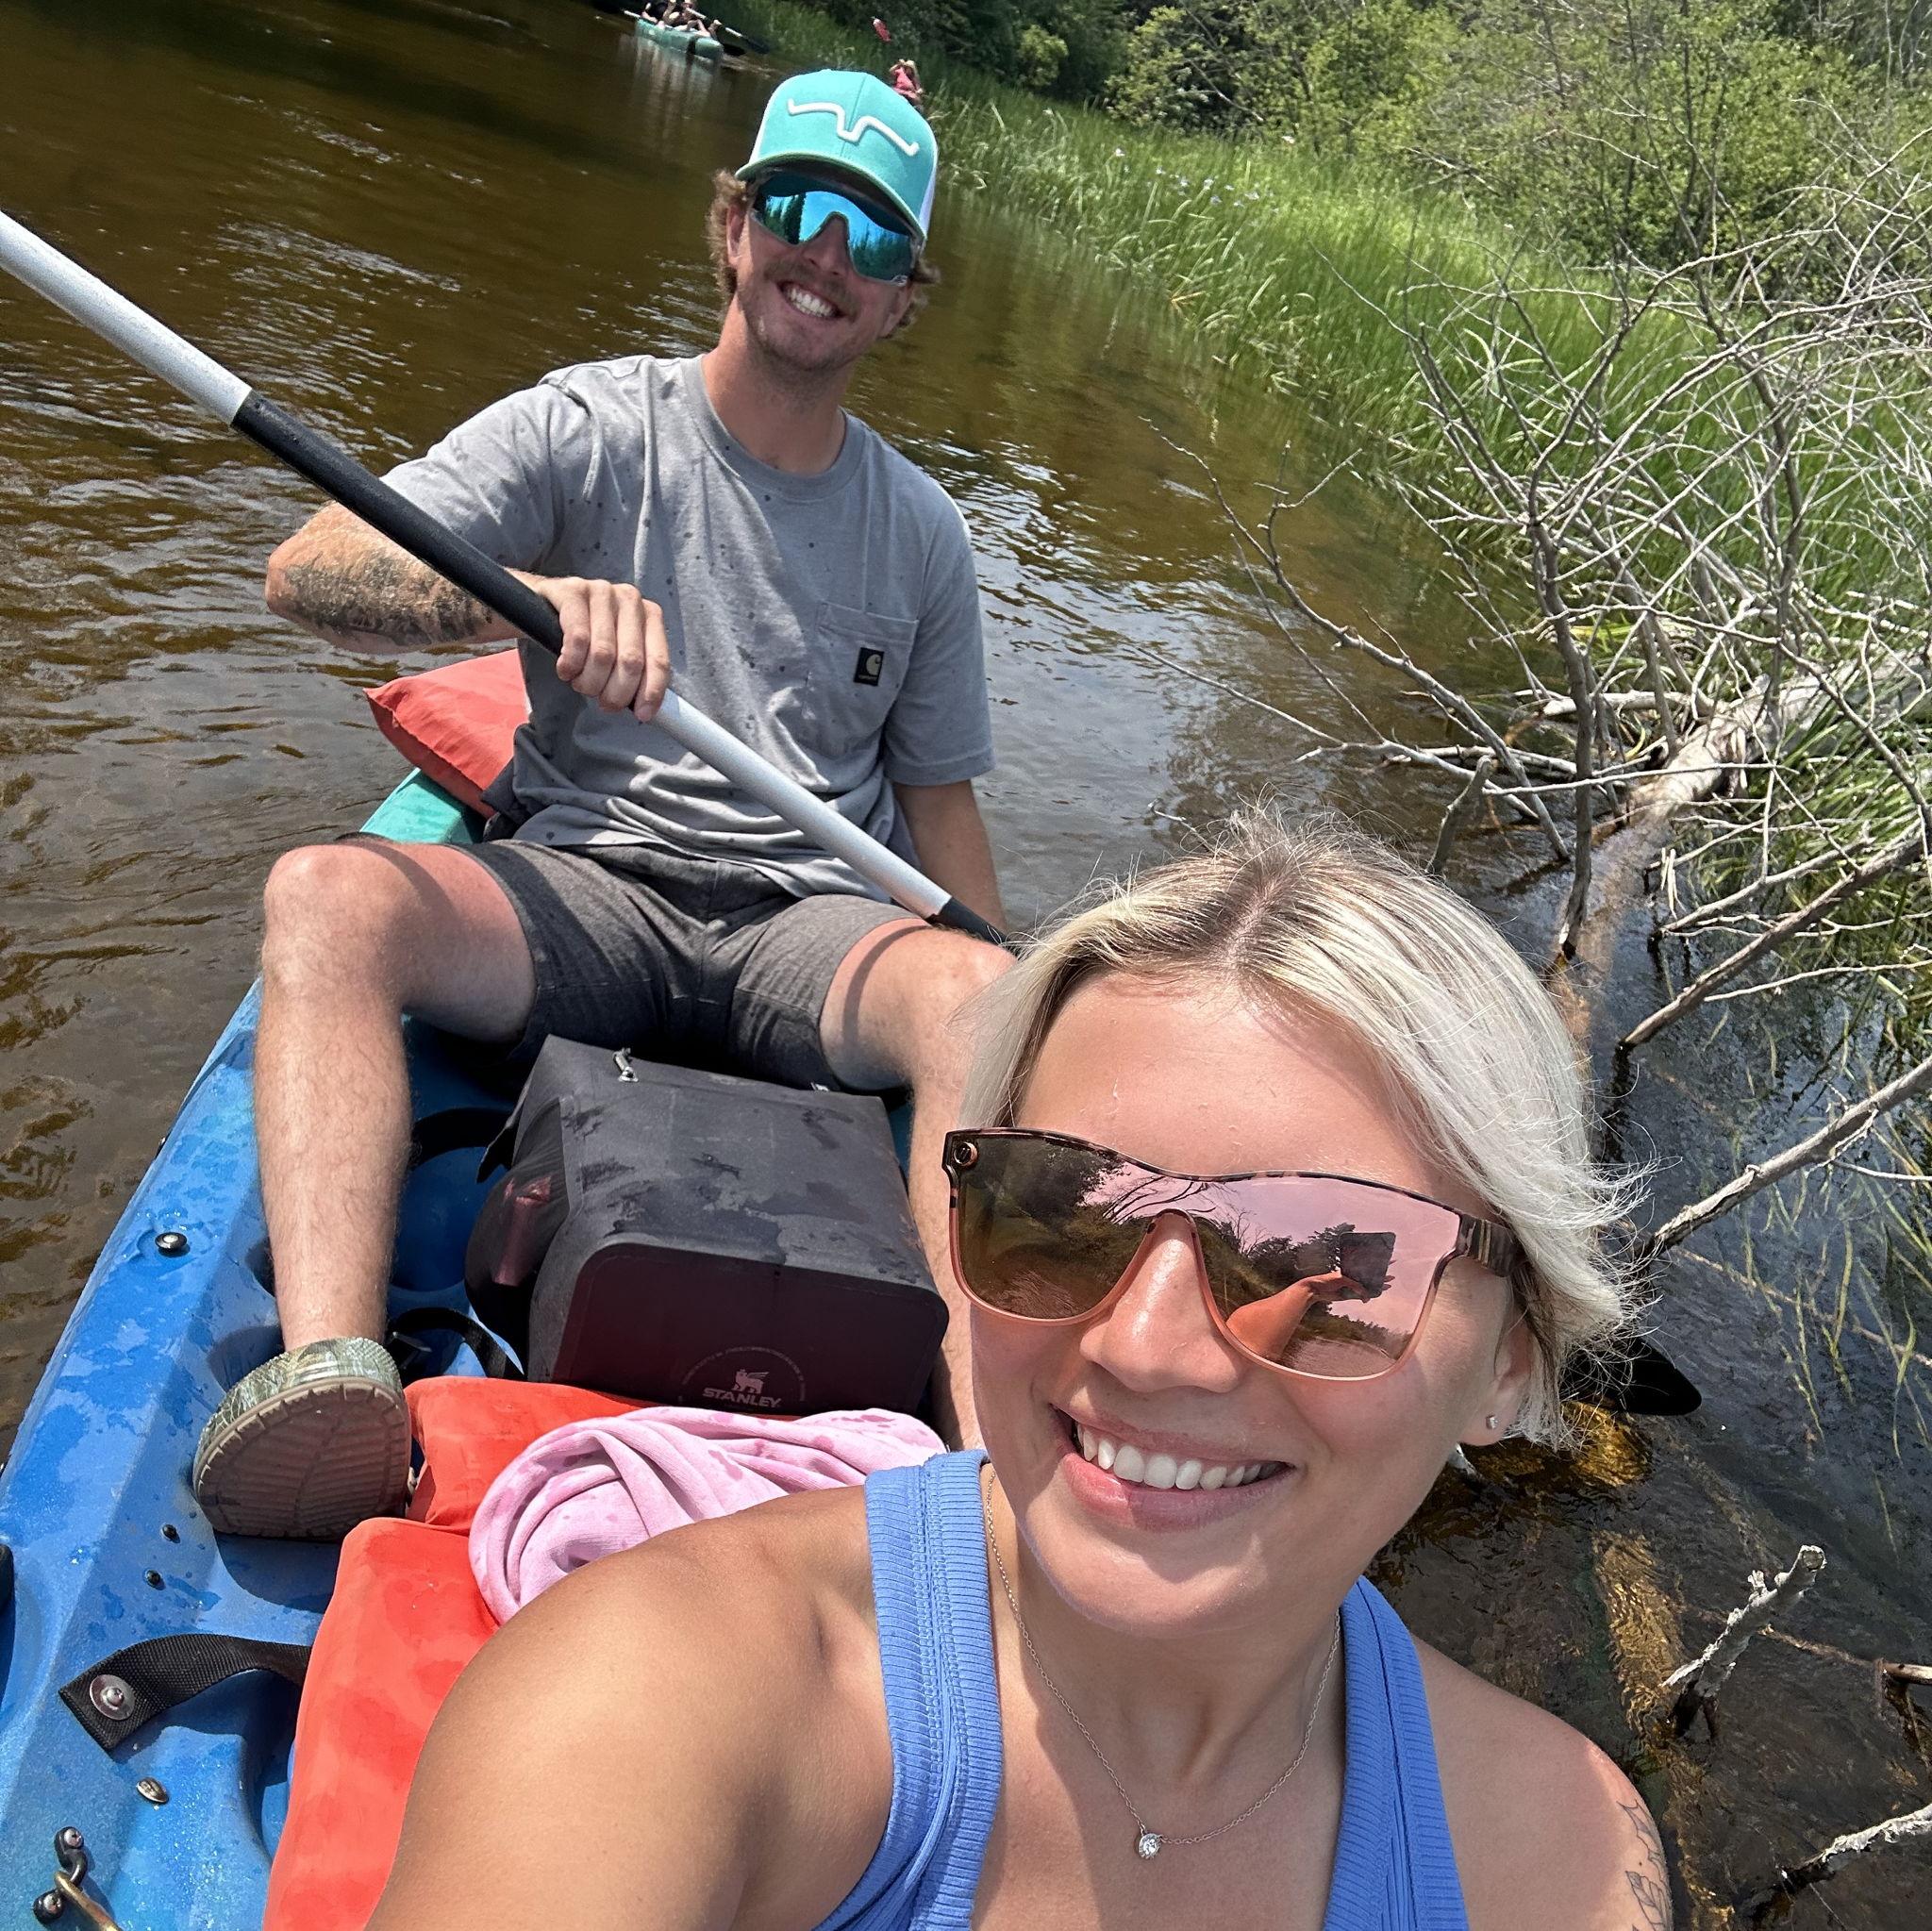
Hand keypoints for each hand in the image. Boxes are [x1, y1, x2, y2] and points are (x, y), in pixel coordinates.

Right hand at [511, 572, 669, 721]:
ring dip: (589, 681)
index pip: (658, 660)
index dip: (651, 691)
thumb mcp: (617, 651)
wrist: (544, 605)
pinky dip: (571, 664)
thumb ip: (635, 672)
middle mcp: (630, 600)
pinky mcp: (573, 591)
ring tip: (580, 683)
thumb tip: (645, 709)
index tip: (642, 714)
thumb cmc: (587, 635)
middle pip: (631, 661)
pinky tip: (565, 670)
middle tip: (604, 703)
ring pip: (603, 654)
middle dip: (616, 692)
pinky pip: (577, 638)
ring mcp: (602, 592)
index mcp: (650, 615)